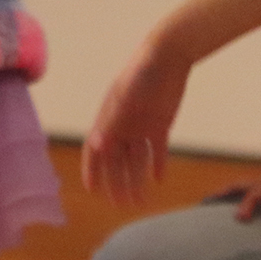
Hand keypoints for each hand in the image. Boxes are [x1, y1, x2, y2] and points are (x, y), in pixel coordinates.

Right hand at [82, 41, 187, 204]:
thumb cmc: (142, 70)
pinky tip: (158, 180)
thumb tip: (96, 144)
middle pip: (117, 161)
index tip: (92, 190)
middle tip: (122, 205)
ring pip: (136, 160)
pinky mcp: (161, 124)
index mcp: (109, 117)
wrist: (169, 53)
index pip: (95, 149)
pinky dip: (157, 164)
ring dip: (137, 180)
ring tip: (140, 201)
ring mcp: (141, 126)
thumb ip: (112, 119)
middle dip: (117, 183)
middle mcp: (123, 125)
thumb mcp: (126, 95)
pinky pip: (157, 150)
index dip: (92, 169)